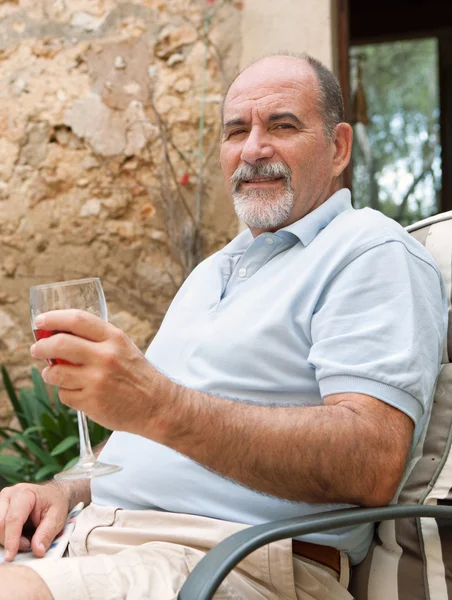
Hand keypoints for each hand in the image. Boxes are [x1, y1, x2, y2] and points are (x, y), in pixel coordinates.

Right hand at [0, 481, 70, 561]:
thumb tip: (37, 551)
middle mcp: (9, 495)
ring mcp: (2, 501)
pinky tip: (19, 536)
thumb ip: (47, 534)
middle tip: (28, 544)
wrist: (51, 493)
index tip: (10, 556)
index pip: (13, 519)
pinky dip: (6, 536)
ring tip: (26, 539)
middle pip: (0, 524)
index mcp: (24, 494)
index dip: (11, 539)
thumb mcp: (57, 517)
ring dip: (8, 539)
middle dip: (10, 540)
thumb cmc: (54, 502)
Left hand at [30, 310, 163, 434]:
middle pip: (59, 344)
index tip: (40, 322)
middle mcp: (105, 357)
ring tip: (54, 374)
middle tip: (35, 349)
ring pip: (55, 372)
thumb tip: (58, 334)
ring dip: (49, 373)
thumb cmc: (136, 374)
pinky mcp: (92, 402)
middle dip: (40, 346)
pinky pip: (64, 395)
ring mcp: (97, 381)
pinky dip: (66, 393)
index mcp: (114, 338)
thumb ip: (96, 340)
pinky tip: (78, 392)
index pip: (78, 320)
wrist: (157, 405)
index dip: (54, 318)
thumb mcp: (122, 347)